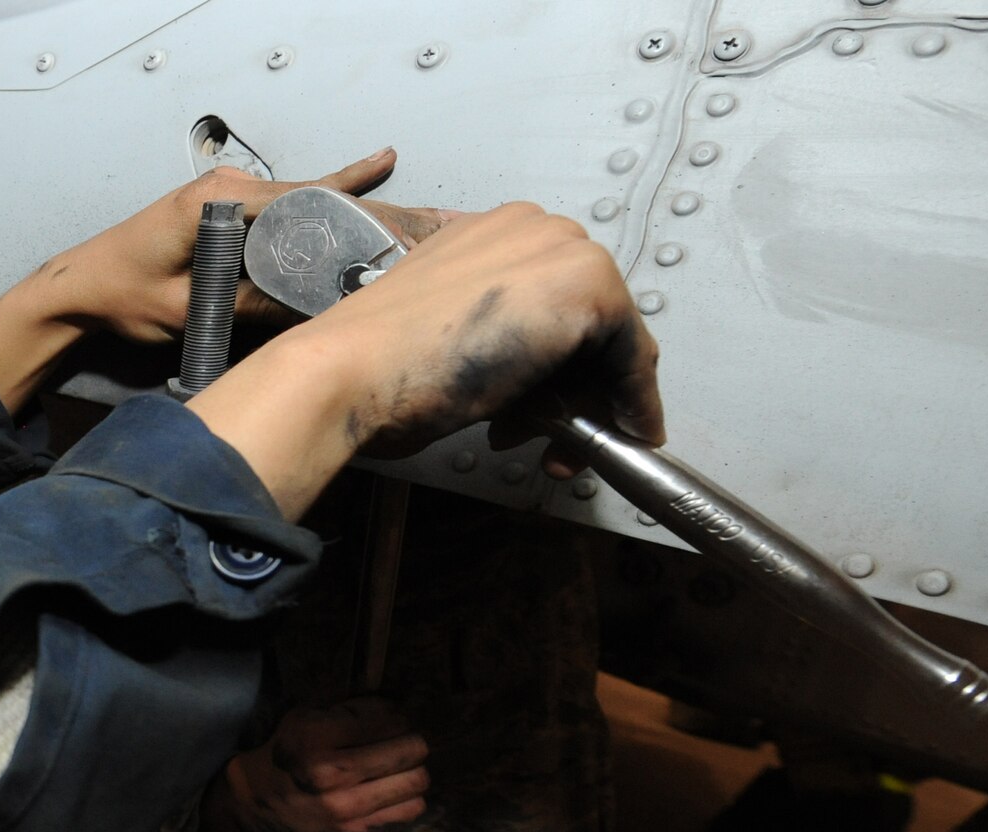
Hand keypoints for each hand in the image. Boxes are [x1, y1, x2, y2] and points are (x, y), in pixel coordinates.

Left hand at [0, 147, 452, 412]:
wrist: (79, 287)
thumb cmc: (122, 295)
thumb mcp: (191, 307)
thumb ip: (250, 303)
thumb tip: (312, 308)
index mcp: (220, 200)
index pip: (304, 205)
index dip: (354, 225)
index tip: (394, 242)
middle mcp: (228, 186)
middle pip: (315, 198)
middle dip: (369, 214)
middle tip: (427, 226)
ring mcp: (229, 192)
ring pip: (307, 201)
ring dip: (356, 210)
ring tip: (415, 215)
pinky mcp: (228, 207)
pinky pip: (289, 203)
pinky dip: (328, 197)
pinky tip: (372, 170)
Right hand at [187, 201, 664, 517]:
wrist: (353, 370)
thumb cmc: (377, 362)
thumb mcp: (447, 330)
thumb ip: (496, 334)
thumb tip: (537, 379)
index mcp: (493, 230)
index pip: (554, 297)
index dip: (556, 363)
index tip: (539, 412)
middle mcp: (535, 226)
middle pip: (591, 317)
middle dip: (576, 385)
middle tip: (545, 437)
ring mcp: (565, 251)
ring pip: (613, 339)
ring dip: (593, 402)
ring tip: (550, 448)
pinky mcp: (589, 289)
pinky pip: (634, 356)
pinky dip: (635, 401)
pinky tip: (621, 435)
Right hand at [196, 696, 429, 831]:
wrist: (262, 803)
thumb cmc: (291, 752)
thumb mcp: (307, 717)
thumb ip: (352, 710)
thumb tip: (400, 711)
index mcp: (315, 740)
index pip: (388, 720)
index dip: (394, 716)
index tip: (388, 721)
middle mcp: (332, 777)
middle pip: (412, 750)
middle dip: (410, 742)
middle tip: (401, 743)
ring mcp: (347, 812)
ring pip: (418, 781)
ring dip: (412, 770)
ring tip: (398, 769)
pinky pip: (411, 811)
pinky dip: (406, 798)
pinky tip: (389, 792)